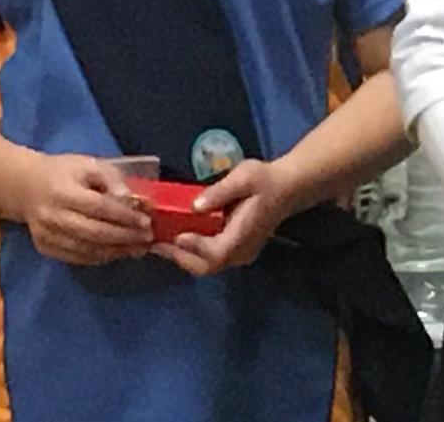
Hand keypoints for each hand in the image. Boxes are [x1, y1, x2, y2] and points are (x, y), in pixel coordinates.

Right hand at [14, 154, 152, 265]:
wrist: (24, 186)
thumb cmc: (63, 172)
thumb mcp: (88, 165)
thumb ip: (112, 179)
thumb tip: (132, 200)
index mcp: (63, 191)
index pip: (99, 207)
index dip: (124, 216)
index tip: (146, 221)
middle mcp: (52, 216)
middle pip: (93, 232)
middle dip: (124, 237)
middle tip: (147, 238)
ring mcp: (46, 235)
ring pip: (86, 249)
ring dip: (116, 251)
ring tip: (138, 249)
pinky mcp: (44, 247)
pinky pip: (76, 258)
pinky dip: (100, 257)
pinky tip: (118, 252)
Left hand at [150, 158, 298, 275]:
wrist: (288, 187)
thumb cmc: (266, 180)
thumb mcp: (245, 177)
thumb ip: (220, 192)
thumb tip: (196, 205)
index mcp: (243, 235)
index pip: (216, 252)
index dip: (193, 248)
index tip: (174, 235)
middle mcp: (241, 251)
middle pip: (206, 266)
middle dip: (179, 257)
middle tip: (155, 243)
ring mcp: (239, 254)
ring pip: (207, 266)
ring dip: (182, 257)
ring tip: (159, 242)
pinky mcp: (236, 250)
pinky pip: (211, 259)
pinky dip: (191, 253)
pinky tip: (177, 239)